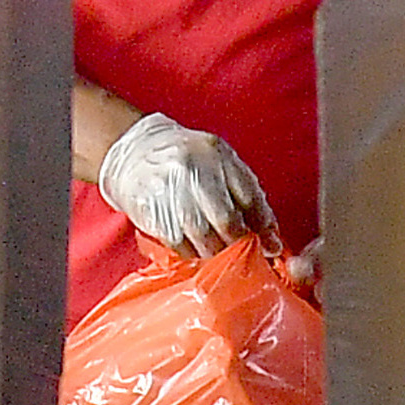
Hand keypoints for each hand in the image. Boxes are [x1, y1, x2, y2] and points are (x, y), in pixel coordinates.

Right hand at [96, 112, 270, 253]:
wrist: (133, 152)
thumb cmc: (184, 158)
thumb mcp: (219, 160)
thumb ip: (245, 191)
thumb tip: (269, 232)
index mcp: (216, 154)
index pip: (249, 196)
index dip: (263, 227)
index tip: (271, 246)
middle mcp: (192, 171)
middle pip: (226, 221)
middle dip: (240, 243)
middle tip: (246, 253)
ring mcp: (170, 193)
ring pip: (204, 238)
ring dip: (217, 252)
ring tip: (220, 250)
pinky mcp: (152, 213)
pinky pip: (180, 245)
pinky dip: (193, 252)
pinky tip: (197, 247)